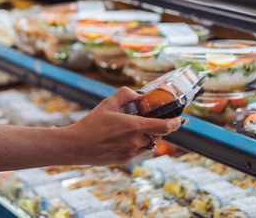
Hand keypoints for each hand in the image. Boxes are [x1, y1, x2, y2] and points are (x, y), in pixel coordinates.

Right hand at [61, 87, 182, 165]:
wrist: (75, 146)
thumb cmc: (90, 124)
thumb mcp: (107, 104)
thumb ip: (125, 95)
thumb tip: (138, 94)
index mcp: (133, 126)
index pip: (165, 127)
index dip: (176, 123)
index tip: (179, 118)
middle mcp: (135, 141)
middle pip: (158, 135)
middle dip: (159, 127)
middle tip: (153, 119)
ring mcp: (131, 153)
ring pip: (149, 144)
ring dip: (148, 136)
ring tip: (135, 128)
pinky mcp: (125, 160)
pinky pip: (138, 151)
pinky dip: (137, 143)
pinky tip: (123, 138)